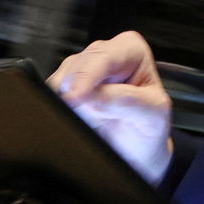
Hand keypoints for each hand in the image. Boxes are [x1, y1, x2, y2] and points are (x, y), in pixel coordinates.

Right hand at [51, 30, 172, 183]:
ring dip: (62, 99)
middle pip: (78, 64)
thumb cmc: (148, 128)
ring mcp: (82, 72)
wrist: (136, 153)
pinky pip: (50, 94)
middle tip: (71, 110)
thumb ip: (128, 103)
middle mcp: (104, 56)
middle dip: (72, 87)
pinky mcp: (65, 90)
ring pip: (61, 78)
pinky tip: (67, 117)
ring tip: (80, 120)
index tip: (75, 97)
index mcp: (131, 51)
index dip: (87, 76)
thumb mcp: (152, 115)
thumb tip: (94, 97)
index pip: (105, 56)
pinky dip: (54, 106)